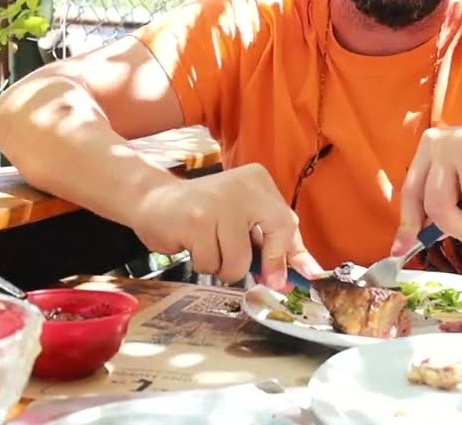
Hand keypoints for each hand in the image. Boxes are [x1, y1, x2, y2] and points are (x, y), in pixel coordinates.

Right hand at [129, 163, 323, 289]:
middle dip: (263, 265)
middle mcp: (242, 187)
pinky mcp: (196, 222)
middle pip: (272, 239)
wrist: (153, 200)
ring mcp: (219, 203)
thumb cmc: (204, 214)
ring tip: (208, 247)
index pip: (286, 222)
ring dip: (223, 267)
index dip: (288, 255)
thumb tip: (308, 270)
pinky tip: (192, 244)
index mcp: (258, 181)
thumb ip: (275, 241)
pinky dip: (202, 263)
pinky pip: (211, 264)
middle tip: (253, 274)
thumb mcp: (243, 218)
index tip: (285, 279)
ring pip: (238, 262)